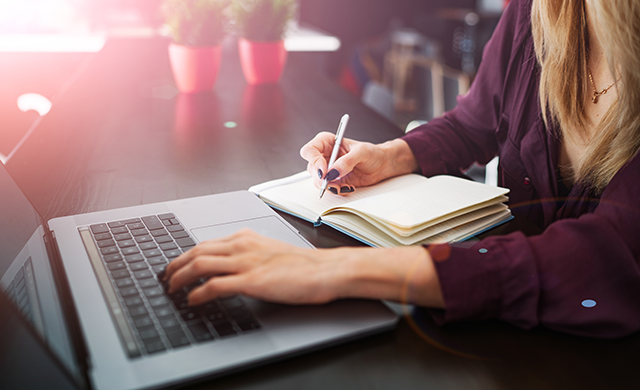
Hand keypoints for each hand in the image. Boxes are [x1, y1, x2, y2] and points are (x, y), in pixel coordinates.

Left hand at [164, 229, 343, 305]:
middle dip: (175, 265)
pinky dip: (197, 293)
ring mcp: (245, 262)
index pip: (206, 244)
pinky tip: (192, 301)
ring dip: (180, 278)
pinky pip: (213, 286)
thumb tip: (234, 267)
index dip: (185, 255)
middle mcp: (242, 246)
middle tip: (166, 278)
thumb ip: (250, 255)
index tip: (176, 265)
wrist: (325, 270)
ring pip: (199, 265)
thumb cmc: (304, 265)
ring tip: (172, 289)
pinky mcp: (251, 281)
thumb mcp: (271, 251)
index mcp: (246, 237)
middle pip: (196, 251)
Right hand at [299, 133, 419, 194]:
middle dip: (321, 178)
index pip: (310, 150)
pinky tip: (348, 187)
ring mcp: (328, 170)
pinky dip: (337, 191)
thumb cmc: (372, 153)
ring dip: (330, 186)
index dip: (314, 161)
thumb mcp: (362, 152)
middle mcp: (325, 156)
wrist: (382, 165)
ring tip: (345, 185)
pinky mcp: (334, 181)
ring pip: (318, 181)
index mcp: (328, 142)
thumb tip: (334, 172)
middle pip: (312, 168)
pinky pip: (329, 189)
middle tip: (332, 182)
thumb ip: (347, 161)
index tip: (324, 171)